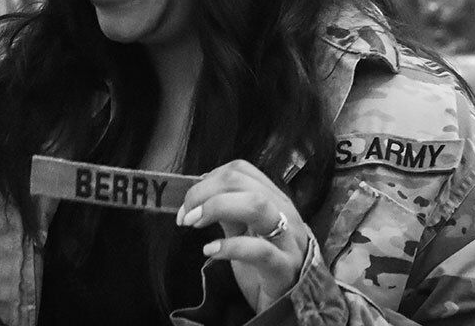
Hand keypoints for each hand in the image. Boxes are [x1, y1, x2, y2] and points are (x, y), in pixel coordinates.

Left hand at [176, 159, 309, 312]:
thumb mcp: (243, 231)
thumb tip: (198, 191)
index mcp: (274, 199)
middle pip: (243, 182)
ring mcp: (288, 240)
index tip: (191, 200)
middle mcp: (285, 213)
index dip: (209, 179)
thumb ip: (227, 211)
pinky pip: (259, 250)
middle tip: (186, 214)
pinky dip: (229, 246)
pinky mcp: (284, 268)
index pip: (241, 170)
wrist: (287, 303)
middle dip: (206, 192)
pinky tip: (210, 251)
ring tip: (194, 223)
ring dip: (217, 208)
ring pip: (257, 205)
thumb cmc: (262, 265)